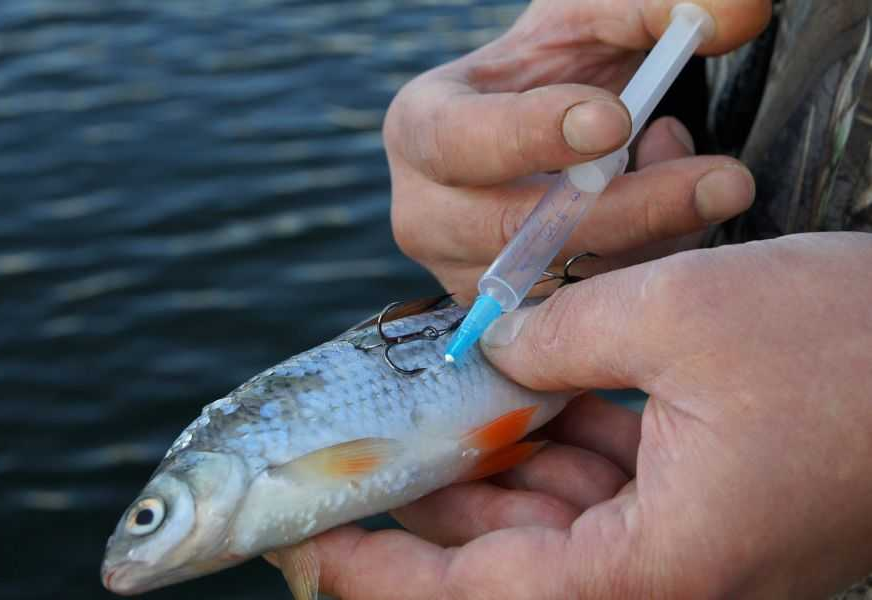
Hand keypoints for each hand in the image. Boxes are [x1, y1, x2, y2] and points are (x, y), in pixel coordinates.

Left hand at [266, 232, 871, 597]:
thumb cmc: (846, 344)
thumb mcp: (680, 314)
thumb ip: (561, 334)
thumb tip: (493, 347)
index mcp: (658, 570)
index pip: (481, 592)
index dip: (384, 570)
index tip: (313, 540)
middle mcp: (667, 579)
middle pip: (504, 561)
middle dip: (429, 501)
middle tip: (362, 451)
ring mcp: (687, 547)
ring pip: (548, 524)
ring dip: (487, 467)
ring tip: (425, 414)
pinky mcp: (702, 509)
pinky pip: (599, 491)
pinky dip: (550, 447)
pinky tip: (514, 398)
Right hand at [385, 0, 769, 302]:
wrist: (542, 137)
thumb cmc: (557, 74)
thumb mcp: (589, 22)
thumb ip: (649, 6)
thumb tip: (736, 12)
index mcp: (422, 129)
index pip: (457, 141)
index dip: (531, 135)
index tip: (618, 119)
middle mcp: (426, 214)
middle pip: (511, 232)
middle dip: (625, 211)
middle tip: (725, 181)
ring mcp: (465, 275)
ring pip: (558, 285)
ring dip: (646, 241)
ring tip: (693, 178)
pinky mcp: (509, 317)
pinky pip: (583, 318)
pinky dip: (642, 275)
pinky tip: (669, 219)